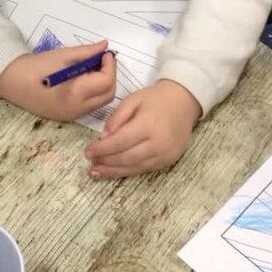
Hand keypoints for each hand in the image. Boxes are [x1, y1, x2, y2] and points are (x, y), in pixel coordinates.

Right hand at [0, 40, 117, 121]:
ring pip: (101, 102)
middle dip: (110, 76)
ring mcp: (73, 116)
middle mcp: (77, 109)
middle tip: (102, 61)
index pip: (105, 81)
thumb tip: (105, 46)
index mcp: (75, 93)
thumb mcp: (62, 56)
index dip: (110, 65)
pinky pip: (91, 105)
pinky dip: (94, 93)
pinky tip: (84, 80)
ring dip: (103, 85)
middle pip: (108, 95)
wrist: (12, 82)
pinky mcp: (69, 117)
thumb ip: (86, 52)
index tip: (105, 53)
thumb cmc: (35, 67)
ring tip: (92, 69)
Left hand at [84, 79, 202, 178]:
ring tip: (97, 173)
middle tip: (90, 164)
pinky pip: (144, 169)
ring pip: (135, 167)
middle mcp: (159, 142)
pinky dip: (128, 171)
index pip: (120, 141)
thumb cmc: (156, 98)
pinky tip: (115, 171)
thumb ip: (116, 118)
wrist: (184, 101)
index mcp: (148, 124)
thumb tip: (103, 138)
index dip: (102, 149)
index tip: (87, 152)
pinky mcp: (169, 160)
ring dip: (114, 172)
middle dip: (106, 162)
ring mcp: (166, 154)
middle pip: (126, 158)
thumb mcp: (132, 100)